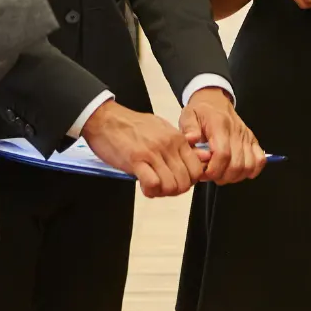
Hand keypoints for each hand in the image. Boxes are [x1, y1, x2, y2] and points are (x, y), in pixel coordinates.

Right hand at [80, 99, 202, 197]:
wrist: (107, 119)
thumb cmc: (134, 126)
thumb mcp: (163, 129)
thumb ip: (183, 144)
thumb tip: (204, 156)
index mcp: (177, 138)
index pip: (197, 168)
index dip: (189, 181)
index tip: (178, 181)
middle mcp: (168, 145)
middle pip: (185, 181)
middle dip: (175, 190)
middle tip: (164, 187)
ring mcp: (152, 152)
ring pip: (170, 185)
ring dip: (162, 192)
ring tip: (153, 186)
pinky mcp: (136, 159)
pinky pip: (152, 183)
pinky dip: (149, 190)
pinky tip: (143, 185)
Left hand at [178, 88, 264, 184]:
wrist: (214, 100)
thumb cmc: (200, 111)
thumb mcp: (188, 115)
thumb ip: (188, 129)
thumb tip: (191, 140)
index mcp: (220, 125)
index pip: (223, 154)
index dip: (213, 170)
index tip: (202, 173)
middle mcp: (236, 131)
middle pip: (236, 164)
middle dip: (221, 176)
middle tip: (209, 174)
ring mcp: (247, 136)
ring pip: (248, 166)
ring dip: (234, 176)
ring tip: (221, 173)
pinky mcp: (252, 140)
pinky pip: (260, 160)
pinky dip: (251, 171)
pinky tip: (237, 171)